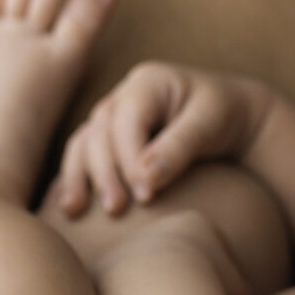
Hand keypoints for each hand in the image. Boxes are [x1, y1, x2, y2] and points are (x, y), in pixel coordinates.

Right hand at [50, 61, 274, 217]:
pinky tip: (61, 205)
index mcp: (147, 82)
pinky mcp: (109, 139)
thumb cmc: (224, 116)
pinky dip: (70, 178)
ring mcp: (112, 117)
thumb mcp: (209, 124)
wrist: (233, 119)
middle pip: (98, 132)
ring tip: (75, 211)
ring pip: (83, 143)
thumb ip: (179, 147)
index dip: (130, 158)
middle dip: (104, 172)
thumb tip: (146, 178)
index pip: (126, 121)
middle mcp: (123, 96)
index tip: (146, 196)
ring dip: (77, 176)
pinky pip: (82, 156)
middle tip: (116, 210)